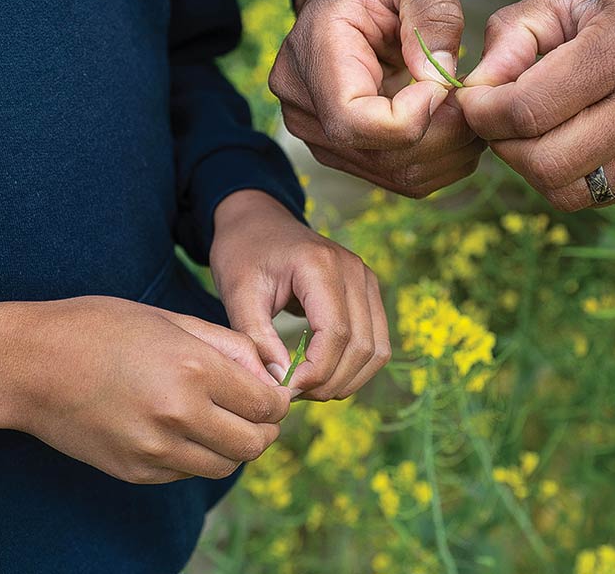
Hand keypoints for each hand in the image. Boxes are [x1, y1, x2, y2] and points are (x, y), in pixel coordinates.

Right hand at [0, 296, 289, 482]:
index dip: (279, 399)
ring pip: (225, 465)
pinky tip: (185, 427)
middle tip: (256, 407)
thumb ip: (231, 347)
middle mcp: (179, 416)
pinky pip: (188, 473)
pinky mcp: (135, 471)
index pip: (267, 405)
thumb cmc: (104, 328)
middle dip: (265, 427)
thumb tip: (270, 374)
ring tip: (222, 417)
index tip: (273, 391)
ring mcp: (155, 450)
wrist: (35, 364)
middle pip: (255, 444)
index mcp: (194, 370)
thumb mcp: (174, 320)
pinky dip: (199, 454)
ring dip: (234, 445)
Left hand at [210, 190, 390, 400]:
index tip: (284, 390)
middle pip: (361, 346)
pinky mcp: (368, 290)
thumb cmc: (243, 252)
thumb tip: (281, 384)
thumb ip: (257, 339)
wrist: (257, 221)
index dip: (315, 372)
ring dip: (346, 379)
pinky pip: (376, 341)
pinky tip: (323, 374)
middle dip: (329, 382)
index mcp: (320, 264)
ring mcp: (366, 278)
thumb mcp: (238, 293)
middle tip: (292, 394)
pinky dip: (356, 367)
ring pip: (376, 350)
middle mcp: (353, 269)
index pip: (336, 334)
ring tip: (307, 388)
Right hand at [269, 0, 483, 197]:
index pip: (354, 121)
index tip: (447, 82)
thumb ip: (433, 13)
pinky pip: (401, 178)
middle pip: (380, 154)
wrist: (351, 1)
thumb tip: (439, 73)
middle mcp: (303, 107)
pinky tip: (451, 124)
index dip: (414, 117)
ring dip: (448, 150)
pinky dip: (440, 160)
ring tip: (465, 106)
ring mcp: (319, 137)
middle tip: (472, 97)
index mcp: (312, 55)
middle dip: (444, 134)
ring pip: (397, 174)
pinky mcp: (345, 154)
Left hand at [457, 0, 614, 208]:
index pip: (525, 111)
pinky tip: (571, 138)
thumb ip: (516, 32)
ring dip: (532, 165)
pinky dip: (566, 174)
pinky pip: (596, 194)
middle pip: (543, 163)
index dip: (481, 112)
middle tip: (499, 116)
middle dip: (503, 143)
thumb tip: (474, 85)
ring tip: (534, 128)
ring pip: (566, 191)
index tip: (473, 99)